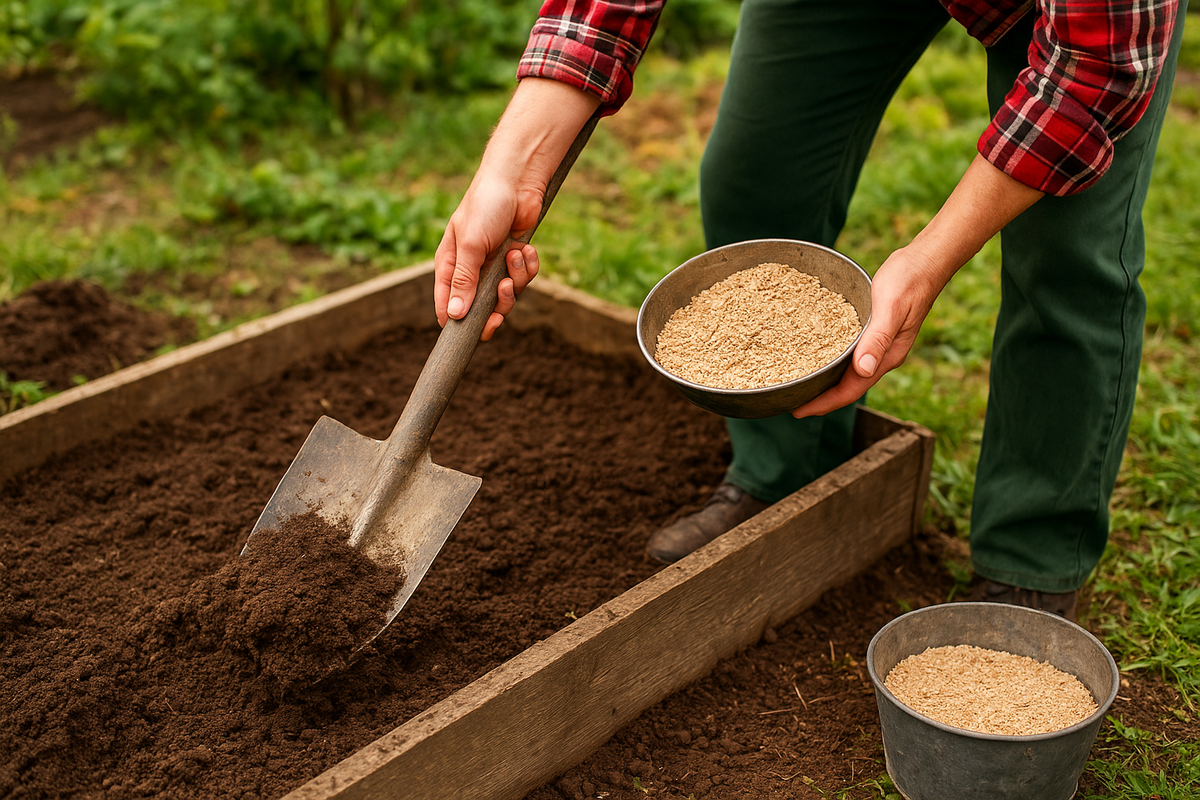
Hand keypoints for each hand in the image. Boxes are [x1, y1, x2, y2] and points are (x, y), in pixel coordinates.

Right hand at [432, 78, 598, 340]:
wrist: (517, 181)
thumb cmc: (485, 206)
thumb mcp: (471, 246)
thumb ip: (463, 281)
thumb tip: (454, 316)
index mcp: (450, 266)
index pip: (448, 305)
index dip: (459, 323)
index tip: (474, 332)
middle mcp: (471, 269)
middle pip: (481, 308)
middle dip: (496, 304)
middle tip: (503, 298)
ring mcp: (494, 266)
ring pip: (507, 295)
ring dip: (516, 278)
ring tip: (515, 254)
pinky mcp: (515, 260)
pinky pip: (524, 278)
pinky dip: (529, 266)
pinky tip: (527, 249)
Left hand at [792, 154, 1042, 417]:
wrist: (925, 262)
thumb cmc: (909, 281)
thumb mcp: (890, 308)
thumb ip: (877, 338)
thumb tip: (864, 370)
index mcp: (886, 356)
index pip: (851, 390)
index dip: (824, 403)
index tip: (798, 411)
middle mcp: (881, 356)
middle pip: (847, 387)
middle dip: (819, 398)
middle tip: (790, 401)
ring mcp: (878, 345)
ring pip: (847, 372)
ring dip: (824, 381)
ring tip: (798, 382)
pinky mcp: (873, 331)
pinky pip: (848, 352)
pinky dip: (830, 359)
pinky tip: (814, 353)